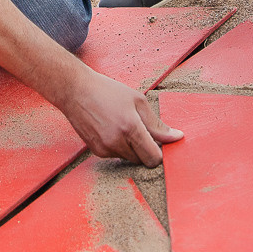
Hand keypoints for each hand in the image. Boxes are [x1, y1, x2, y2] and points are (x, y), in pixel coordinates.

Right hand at [59, 67, 182, 166]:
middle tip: (139, 129)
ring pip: (129, 158)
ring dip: (131, 148)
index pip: (153, 158)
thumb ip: (157, 124)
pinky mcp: (96, 151)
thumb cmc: (107, 91)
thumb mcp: (137, 101)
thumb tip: (176, 137)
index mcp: (130, 128)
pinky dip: (118, 147)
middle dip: (145, 149)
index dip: (159, 152)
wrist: (75, 90)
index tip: (158, 142)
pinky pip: (115, 155)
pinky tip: (111, 129)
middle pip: (142, 160)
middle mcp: (117, 142)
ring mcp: (105, 148)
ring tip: (122, 125)